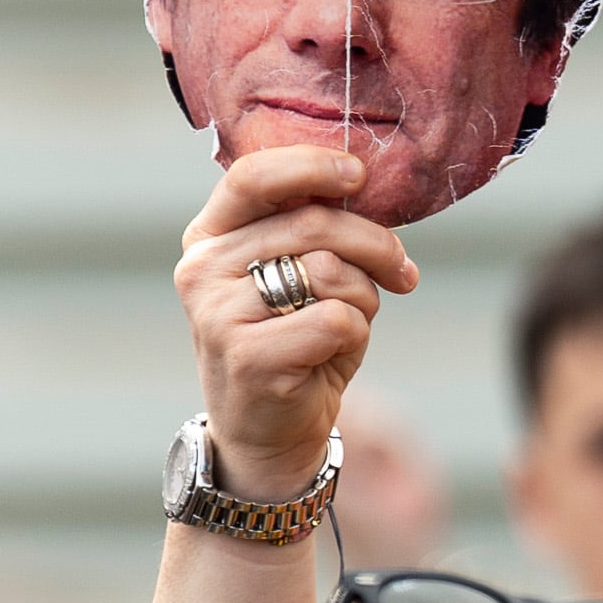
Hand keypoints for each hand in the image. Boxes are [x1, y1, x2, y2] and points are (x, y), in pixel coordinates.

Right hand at [173, 148, 418, 499]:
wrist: (267, 436)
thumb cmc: (292, 344)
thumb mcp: (294, 276)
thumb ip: (312, 229)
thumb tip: (364, 184)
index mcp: (209, 236)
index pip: (252, 176)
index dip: (311, 165)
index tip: (360, 173)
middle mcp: (202, 269)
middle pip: (312, 223)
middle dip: (374, 243)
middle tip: (401, 268)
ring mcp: (218, 314)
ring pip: (329, 270)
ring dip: (364, 296)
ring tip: (353, 320)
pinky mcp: (248, 356)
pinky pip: (336, 319)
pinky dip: (356, 335)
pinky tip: (335, 354)